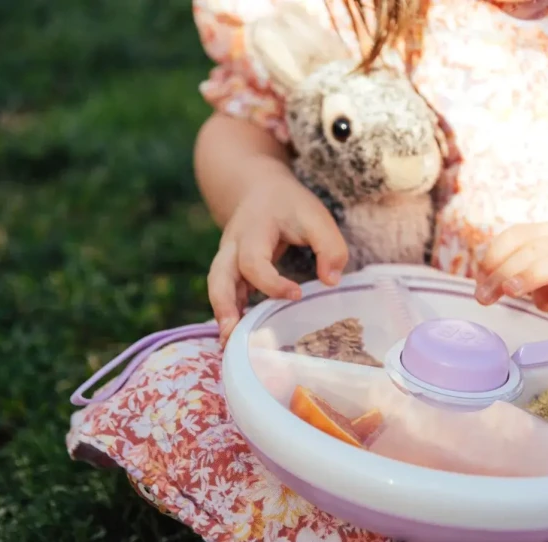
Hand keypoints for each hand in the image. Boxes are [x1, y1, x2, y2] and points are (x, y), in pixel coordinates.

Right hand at [207, 178, 347, 343]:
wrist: (258, 189)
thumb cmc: (289, 205)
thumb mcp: (315, 216)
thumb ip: (329, 247)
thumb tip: (331, 281)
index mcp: (252, 230)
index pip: (254, 262)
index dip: (272, 283)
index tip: (296, 295)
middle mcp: (232, 246)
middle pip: (219, 277)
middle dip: (224, 306)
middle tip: (232, 334)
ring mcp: (227, 259)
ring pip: (217, 288)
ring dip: (223, 316)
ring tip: (230, 345)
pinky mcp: (230, 271)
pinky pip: (225, 294)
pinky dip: (229, 314)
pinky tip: (238, 338)